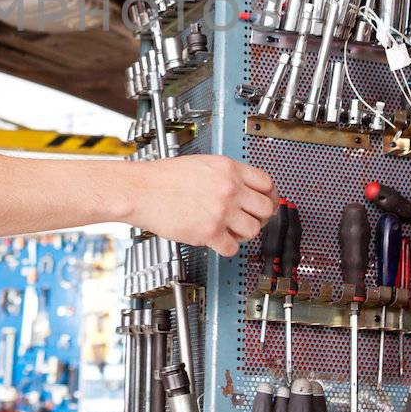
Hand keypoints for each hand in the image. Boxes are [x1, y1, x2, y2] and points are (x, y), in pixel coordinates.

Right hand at [130, 154, 276, 255]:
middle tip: (250, 219)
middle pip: (266, 209)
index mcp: (228, 169)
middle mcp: (229, 189)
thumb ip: (226, 175)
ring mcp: (221, 211)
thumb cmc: (163, 178)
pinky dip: (227, 247)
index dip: (269, 196)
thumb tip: (243, 188)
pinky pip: (232, 248)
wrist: (140, 190)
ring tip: (231, 231)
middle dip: (260, 217)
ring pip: (253, 230)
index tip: (266, 203)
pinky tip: (217, 240)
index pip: (267, 184)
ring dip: (244, 233)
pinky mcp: (209, 232)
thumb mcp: (202, 163)